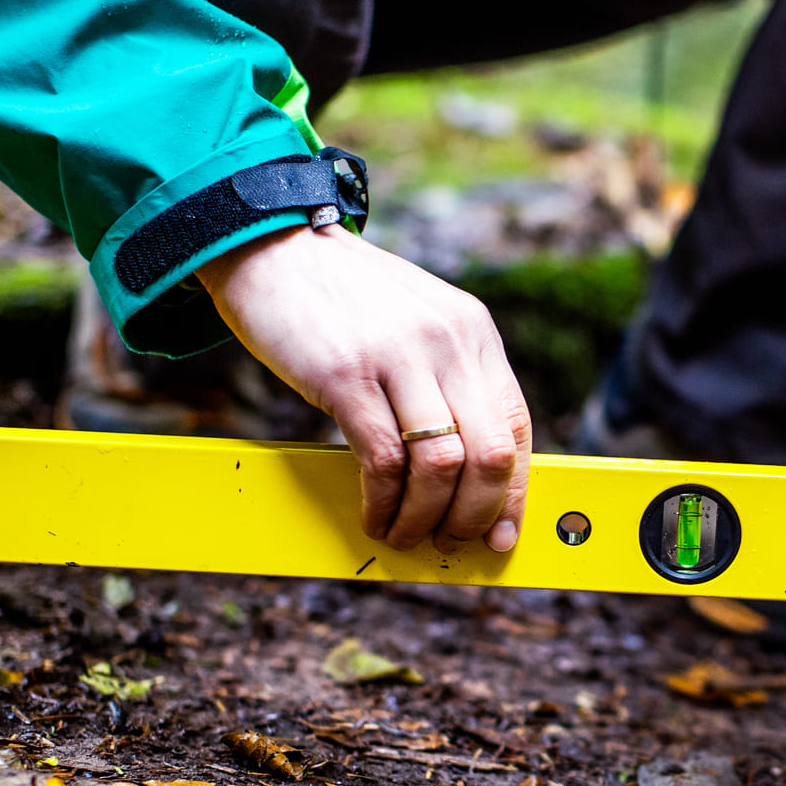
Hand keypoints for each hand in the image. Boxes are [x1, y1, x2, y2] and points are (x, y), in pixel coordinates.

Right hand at [198, 225, 531, 554]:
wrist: (270, 242)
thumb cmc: (341, 299)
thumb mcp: (415, 324)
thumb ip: (445, 380)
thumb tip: (464, 469)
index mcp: (473, 332)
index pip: (515, 426)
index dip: (512, 491)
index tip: (500, 533)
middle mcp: (446, 342)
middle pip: (489, 454)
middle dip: (475, 515)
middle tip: (451, 542)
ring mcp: (398, 357)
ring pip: (441, 467)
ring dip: (425, 517)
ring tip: (403, 534)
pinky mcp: (346, 376)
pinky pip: (383, 462)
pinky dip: (383, 504)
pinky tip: (373, 515)